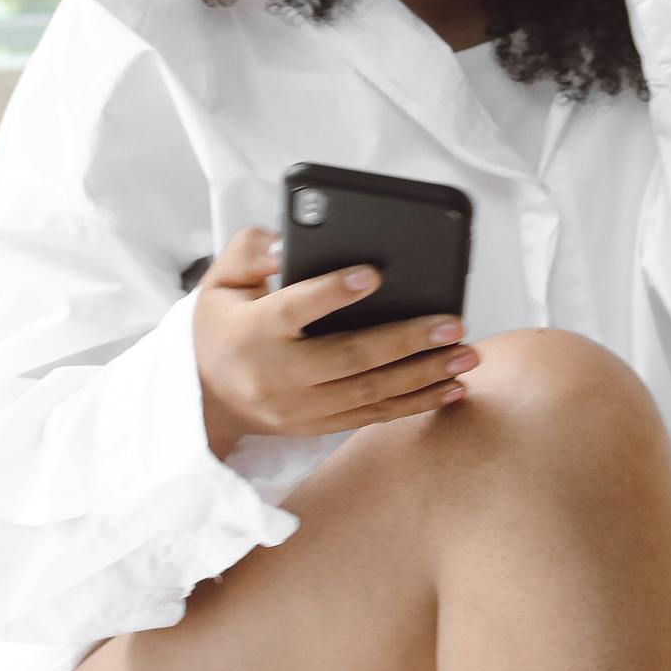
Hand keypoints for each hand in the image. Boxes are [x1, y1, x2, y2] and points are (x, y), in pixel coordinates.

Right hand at [191, 228, 477, 459]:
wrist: (204, 399)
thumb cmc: (221, 326)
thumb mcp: (219, 282)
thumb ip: (251, 253)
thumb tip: (289, 244)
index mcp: (253, 332)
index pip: (294, 310)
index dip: (332, 293)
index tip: (373, 274)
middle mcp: (278, 375)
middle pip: (348, 357)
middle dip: (406, 341)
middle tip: (453, 322)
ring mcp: (301, 408)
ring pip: (369, 393)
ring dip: (424, 375)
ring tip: (466, 355)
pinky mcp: (318, 427)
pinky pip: (373, 417)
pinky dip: (415, 405)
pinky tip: (452, 388)